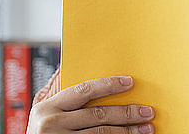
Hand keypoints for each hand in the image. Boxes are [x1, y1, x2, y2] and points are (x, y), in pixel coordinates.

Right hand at [27, 76, 154, 132]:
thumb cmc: (41, 131)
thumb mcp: (42, 110)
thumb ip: (57, 88)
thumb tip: (69, 61)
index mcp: (47, 108)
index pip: (84, 91)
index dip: (109, 85)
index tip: (129, 82)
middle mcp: (51, 125)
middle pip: (98, 115)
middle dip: (127, 113)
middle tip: (147, 111)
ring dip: (129, 131)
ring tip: (146, 128)